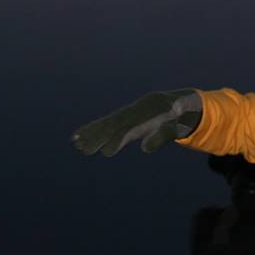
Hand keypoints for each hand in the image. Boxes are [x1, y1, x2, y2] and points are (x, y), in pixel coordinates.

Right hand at [71, 89, 202, 154]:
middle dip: (99, 137)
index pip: (130, 128)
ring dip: (91, 133)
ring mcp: (129, 113)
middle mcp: (134, 111)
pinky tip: (79, 137)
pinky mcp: (125, 117)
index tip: (107, 152)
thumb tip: (145, 149)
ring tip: (75, 143)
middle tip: (83, 149)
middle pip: (114, 124)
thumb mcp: (175, 128)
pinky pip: (107, 123)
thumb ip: (162, 137)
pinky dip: (94, 129)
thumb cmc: (178, 118)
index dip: (118, 140)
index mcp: (147, 113)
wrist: (177, 103)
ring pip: (108, 123)